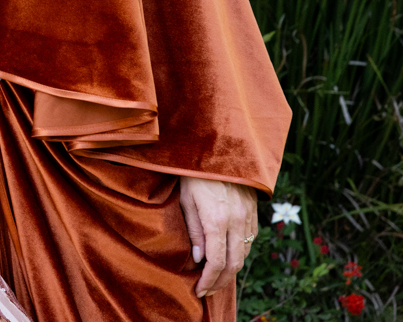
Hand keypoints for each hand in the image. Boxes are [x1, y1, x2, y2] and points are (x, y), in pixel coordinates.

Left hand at [178, 176, 259, 296]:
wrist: (219, 149)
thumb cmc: (194, 173)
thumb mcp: (186, 200)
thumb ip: (194, 231)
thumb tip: (200, 260)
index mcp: (217, 219)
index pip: (216, 262)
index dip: (208, 281)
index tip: (199, 291)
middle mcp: (237, 221)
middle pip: (234, 264)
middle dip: (221, 282)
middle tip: (207, 290)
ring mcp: (249, 217)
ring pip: (245, 254)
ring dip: (231, 270)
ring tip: (216, 277)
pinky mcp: (254, 212)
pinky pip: (250, 240)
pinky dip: (240, 254)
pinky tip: (227, 257)